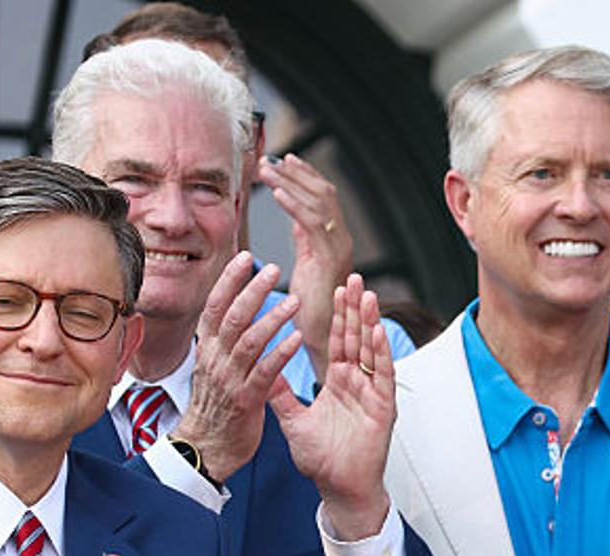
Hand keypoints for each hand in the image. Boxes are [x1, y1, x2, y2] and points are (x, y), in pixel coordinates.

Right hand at [175, 252, 302, 480]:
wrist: (208, 448)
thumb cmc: (217, 408)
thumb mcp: (215, 369)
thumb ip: (225, 343)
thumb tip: (235, 315)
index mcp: (208, 350)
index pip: (215, 306)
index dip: (229, 280)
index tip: (246, 257)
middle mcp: (215, 359)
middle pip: (231, 316)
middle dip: (251, 289)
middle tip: (273, 269)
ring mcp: (230, 379)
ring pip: (248, 340)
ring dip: (272, 318)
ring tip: (294, 301)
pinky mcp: (246, 400)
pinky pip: (264, 372)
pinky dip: (281, 353)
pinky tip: (297, 339)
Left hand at [257, 153, 353, 382]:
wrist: (323, 342)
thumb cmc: (310, 312)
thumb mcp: (306, 265)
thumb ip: (304, 240)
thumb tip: (295, 215)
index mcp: (336, 242)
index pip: (324, 198)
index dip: (304, 176)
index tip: (282, 160)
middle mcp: (342, 242)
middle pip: (325, 193)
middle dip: (297, 173)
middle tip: (270, 159)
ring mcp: (340, 250)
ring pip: (320, 202)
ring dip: (291, 182)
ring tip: (266, 170)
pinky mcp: (331, 260)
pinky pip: (314, 223)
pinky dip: (294, 204)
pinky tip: (275, 192)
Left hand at [270, 274, 393, 539]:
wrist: (339, 489)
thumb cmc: (322, 460)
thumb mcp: (293, 420)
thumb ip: (280, 394)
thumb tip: (260, 367)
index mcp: (338, 383)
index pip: (337, 342)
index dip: (336, 316)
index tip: (334, 288)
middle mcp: (358, 384)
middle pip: (355, 339)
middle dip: (354, 308)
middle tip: (352, 276)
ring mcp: (372, 395)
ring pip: (371, 352)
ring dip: (368, 323)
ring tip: (366, 294)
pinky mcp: (383, 409)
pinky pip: (383, 377)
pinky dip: (381, 354)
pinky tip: (376, 331)